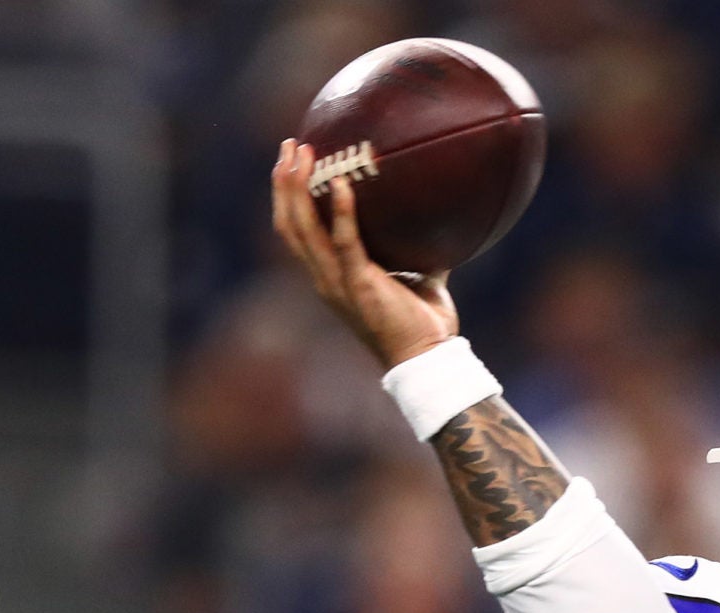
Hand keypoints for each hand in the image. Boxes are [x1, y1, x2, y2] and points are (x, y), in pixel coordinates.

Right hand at [269, 140, 459, 369]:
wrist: (429, 360)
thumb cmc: (424, 323)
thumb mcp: (419, 275)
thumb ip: (417, 248)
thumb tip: (436, 216)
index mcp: (331, 276)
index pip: (297, 232)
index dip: (288, 197)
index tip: (292, 161)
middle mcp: (325, 279)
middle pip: (288, 224)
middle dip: (283, 183)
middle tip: (290, 145)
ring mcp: (337, 283)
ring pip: (302, 230)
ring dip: (297, 188)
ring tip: (303, 153)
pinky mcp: (358, 286)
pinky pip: (344, 242)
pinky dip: (341, 211)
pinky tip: (341, 182)